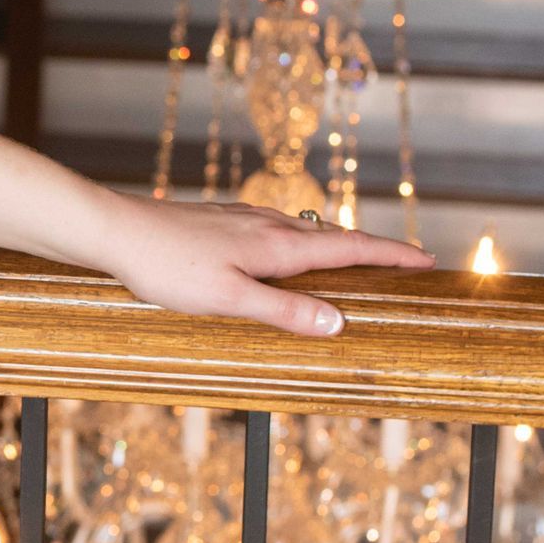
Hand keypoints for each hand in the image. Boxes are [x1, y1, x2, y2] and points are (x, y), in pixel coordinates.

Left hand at [96, 197, 434, 337]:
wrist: (116, 232)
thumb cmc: (167, 268)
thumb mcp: (229, 299)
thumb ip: (283, 311)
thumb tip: (338, 322)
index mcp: (279, 245)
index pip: (351, 248)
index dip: (392, 255)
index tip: (428, 260)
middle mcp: (269, 225)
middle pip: (335, 237)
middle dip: (374, 251)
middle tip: (407, 264)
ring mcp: (246, 220)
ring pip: (306, 233)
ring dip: (337, 247)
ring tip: (357, 264)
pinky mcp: (223, 222)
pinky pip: (278, 232)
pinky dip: (302, 245)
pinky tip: (286, 256)